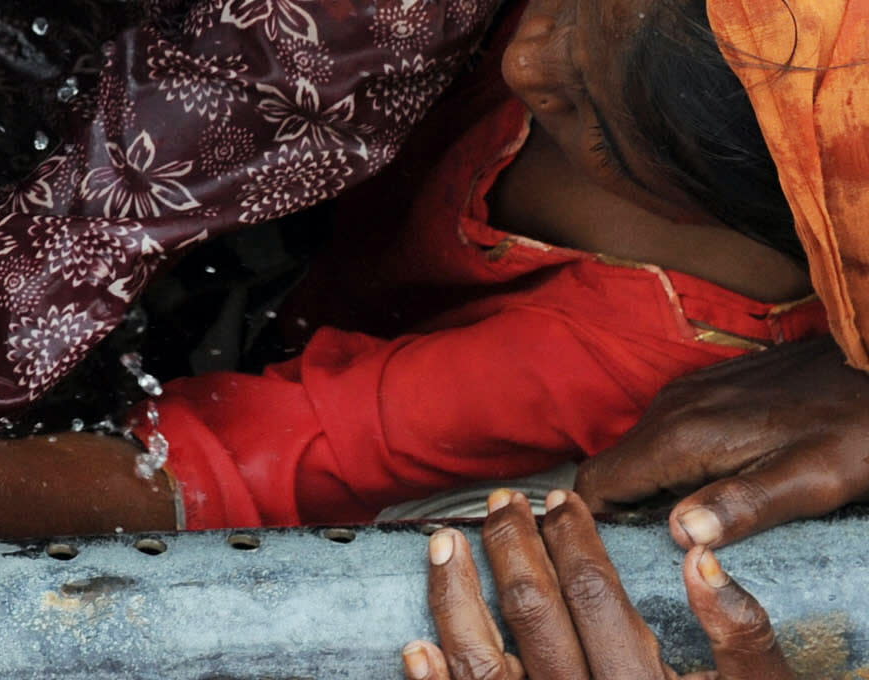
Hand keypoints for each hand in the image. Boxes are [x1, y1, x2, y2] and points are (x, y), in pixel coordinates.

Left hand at [408, 490, 789, 679]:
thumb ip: (743, 636)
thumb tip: (699, 557)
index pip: (595, 594)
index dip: (573, 539)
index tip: (562, 502)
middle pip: (533, 612)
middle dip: (512, 546)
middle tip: (503, 503)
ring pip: (481, 660)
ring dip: (454, 594)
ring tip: (444, 543)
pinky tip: (418, 645)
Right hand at [578, 335, 868, 550]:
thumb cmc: (850, 433)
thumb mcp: (807, 482)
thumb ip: (741, 506)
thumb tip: (681, 535)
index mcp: (682, 437)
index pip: (597, 481)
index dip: (596, 522)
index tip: (619, 557)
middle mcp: (669, 409)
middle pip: (612, 468)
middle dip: (620, 512)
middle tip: (658, 556)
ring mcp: (684, 395)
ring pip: (635, 451)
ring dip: (646, 491)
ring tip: (689, 529)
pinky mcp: (701, 390)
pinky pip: (660, 434)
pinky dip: (668, 467)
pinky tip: (710, 488)